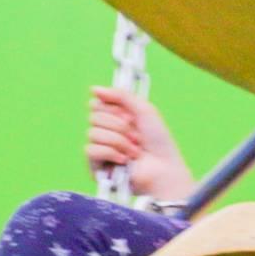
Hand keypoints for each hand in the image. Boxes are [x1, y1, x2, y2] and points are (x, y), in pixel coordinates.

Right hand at [86, 86, 194, 203]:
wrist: (163, 166)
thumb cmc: (158, 140)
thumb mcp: (144, 110)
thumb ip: (121, 96)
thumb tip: (94, 88)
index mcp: (115, 117)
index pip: (97, 104)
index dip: (114, 107)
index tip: (129, 114)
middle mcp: (105, 131)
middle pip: (94, 116)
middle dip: (119, 125)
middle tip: (136, 134)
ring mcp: (99, 149)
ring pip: (93, 133)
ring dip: (119, 141)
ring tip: (134, 149)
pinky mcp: (95, 166)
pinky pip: (91, 150)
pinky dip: (112, 153)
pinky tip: (125, 160)